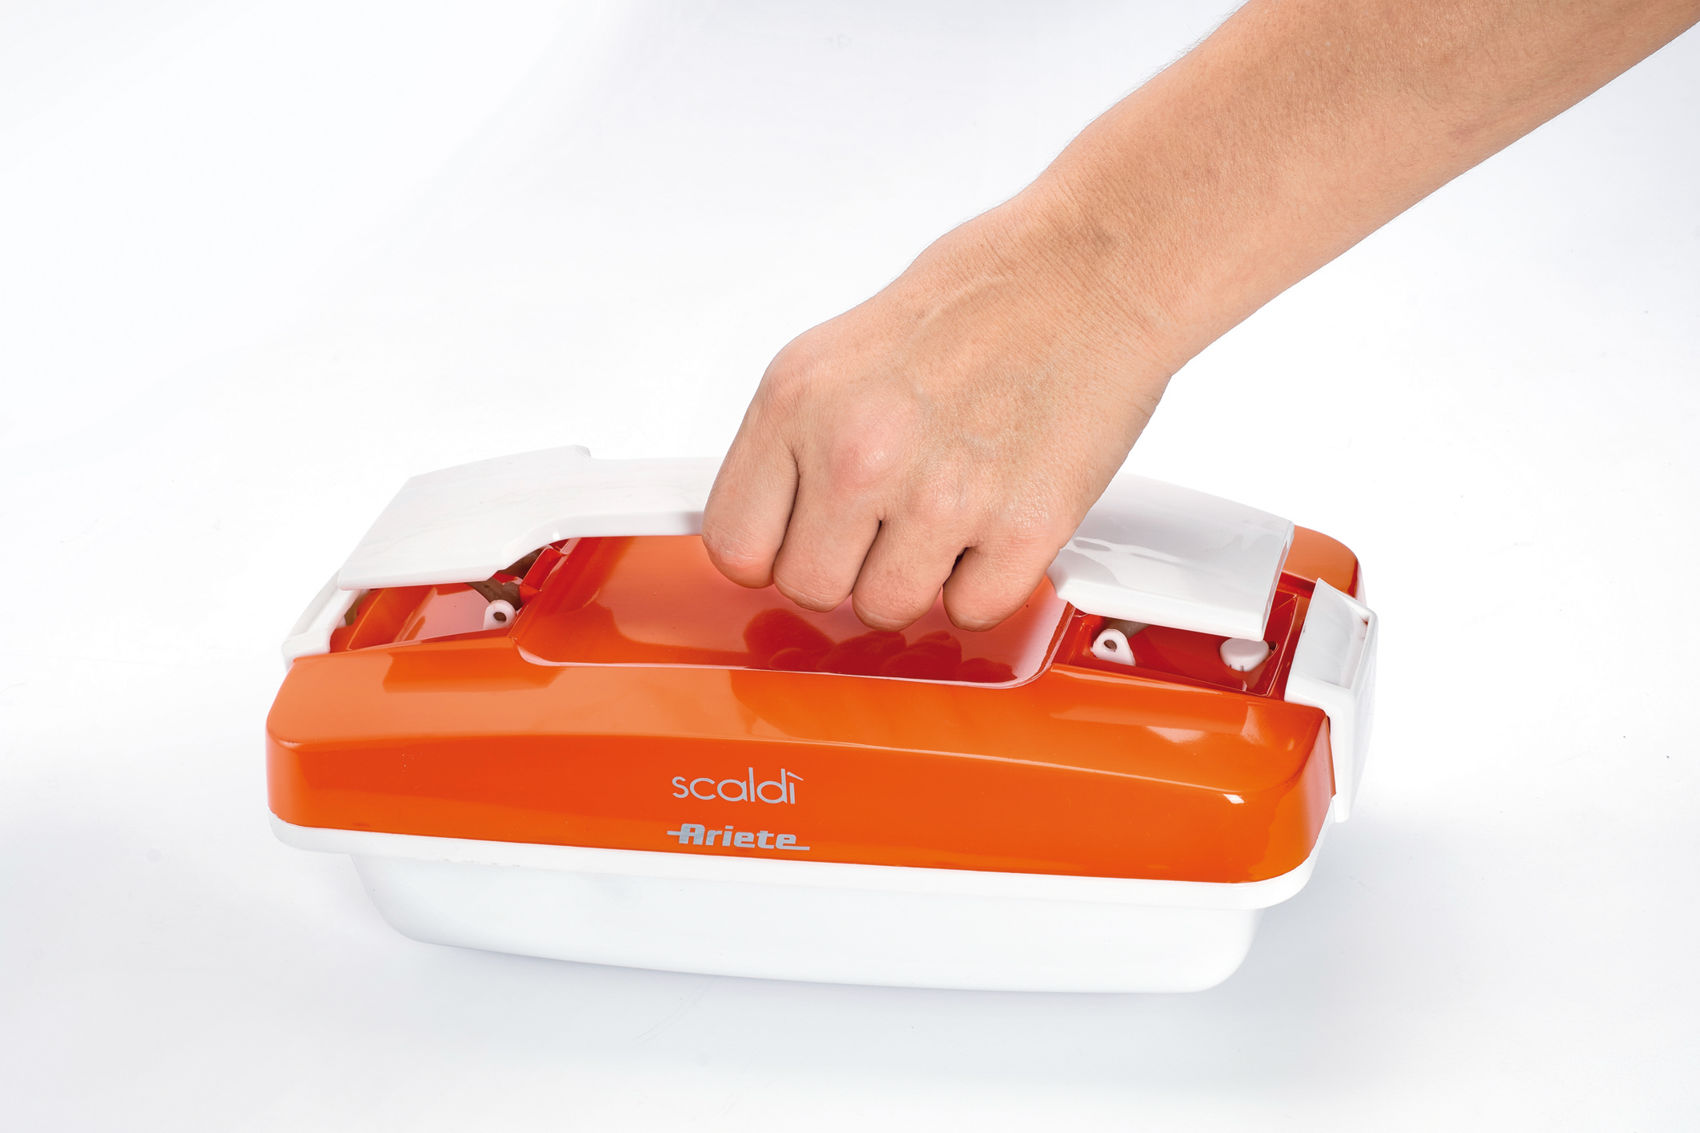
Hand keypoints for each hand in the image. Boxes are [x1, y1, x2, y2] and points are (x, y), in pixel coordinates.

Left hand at [701, 178, 1178, 630]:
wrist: (1092, 270)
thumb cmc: (980, 298)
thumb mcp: (839, 353)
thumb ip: (795, 445)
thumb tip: (774, 526)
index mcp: (798, 402)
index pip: (733, 544)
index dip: (773, 547)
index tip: (802, 536)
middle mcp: (859, 453)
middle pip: (808, 588)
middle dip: (848, 562)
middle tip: (890, 512)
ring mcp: (940, 498)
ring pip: (886, 610)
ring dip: (916, 574)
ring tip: (948, 505)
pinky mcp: (1020, 529)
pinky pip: (970, 610)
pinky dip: (984, 579)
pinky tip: (994, 517)